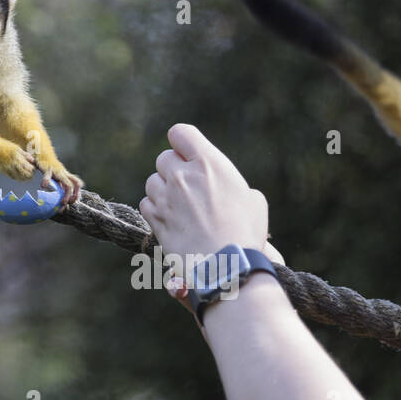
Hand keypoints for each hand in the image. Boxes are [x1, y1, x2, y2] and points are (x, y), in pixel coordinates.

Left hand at [139, 124, 268, 261]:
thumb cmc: (245, 234)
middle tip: (187, 187)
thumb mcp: (254, 201)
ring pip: (152, 181)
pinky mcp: (155, 218)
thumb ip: (232, 185)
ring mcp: (165, 197)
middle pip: (164, 158)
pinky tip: (171, 220)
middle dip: (173, 170)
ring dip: (162, 190)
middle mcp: (183, 175)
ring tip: (180, 207)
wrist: (226, 266)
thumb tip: (225, 190)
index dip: (182, 143)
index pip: (180, 133)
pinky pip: (146, 204)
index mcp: (209, 163)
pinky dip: (155, 210)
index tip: (187, 154)